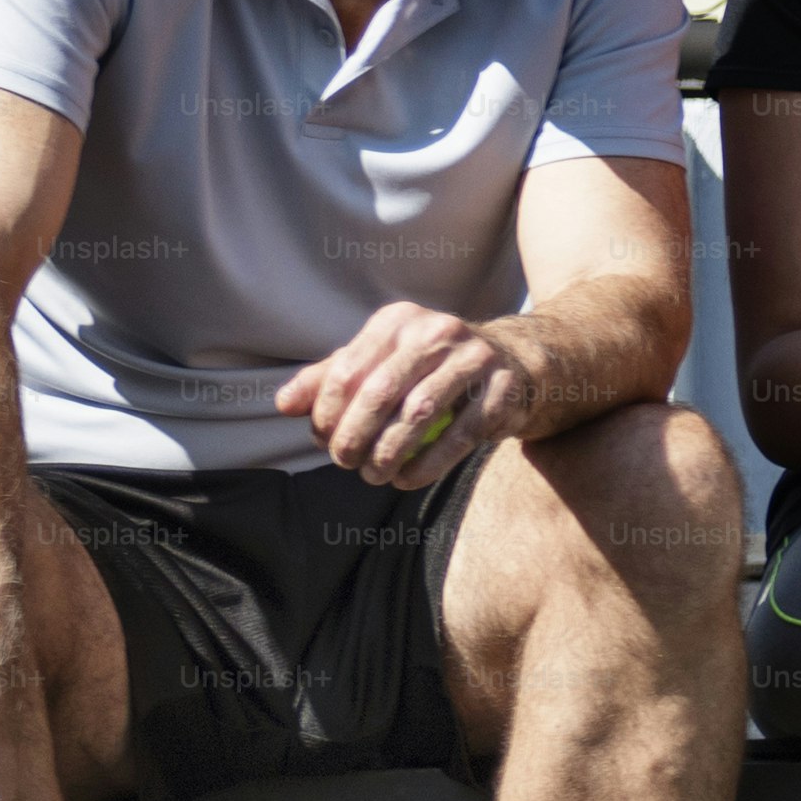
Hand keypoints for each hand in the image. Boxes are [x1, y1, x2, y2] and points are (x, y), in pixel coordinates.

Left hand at [273, 302, 533, 488]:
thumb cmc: (434, 367)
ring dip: (390, 452)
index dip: (327, 408)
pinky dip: (429, 463)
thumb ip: (332, 379)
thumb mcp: (384, 363)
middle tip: (343, 462)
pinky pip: (461, 434)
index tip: (321, 438)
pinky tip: (408, 479)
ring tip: (373, 475)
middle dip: (355, 434)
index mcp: (399, 321)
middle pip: (382, 391)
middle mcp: (438, 331)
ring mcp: (476, 358)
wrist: (518, 362)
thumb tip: (283, 405)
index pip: (349, 367)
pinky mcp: (505, 389)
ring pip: (420, 413)